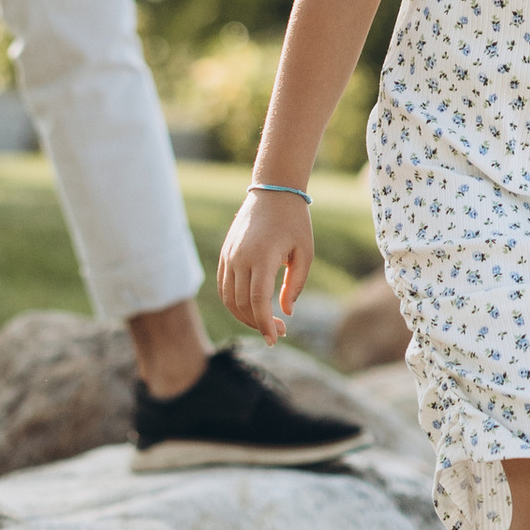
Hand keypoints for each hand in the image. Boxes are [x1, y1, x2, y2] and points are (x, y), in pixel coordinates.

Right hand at [216, 192, 313, 343]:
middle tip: (279, 332)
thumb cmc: (295, 221)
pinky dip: (233, 303)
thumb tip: (285, 312)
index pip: (257, 300)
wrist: (273, 190)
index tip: (275, 339)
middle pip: (242, 303)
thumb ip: (295, 285)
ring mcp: (230, 255)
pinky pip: (223, 286)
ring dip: (244, 317)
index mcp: (263, 256)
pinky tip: (250, 309)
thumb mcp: (305, 252)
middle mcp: (241, 256)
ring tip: (265, 323)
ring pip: (229, 298)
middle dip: (259, 323)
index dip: (264, 324)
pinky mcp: (225, 253)